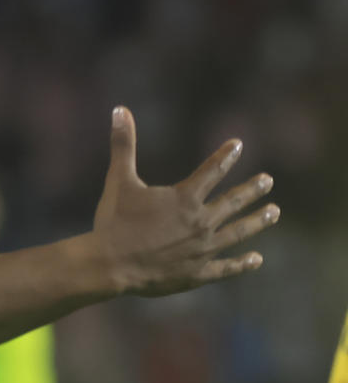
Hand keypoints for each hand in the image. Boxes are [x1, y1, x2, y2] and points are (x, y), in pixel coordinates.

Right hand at [92, 107, 276, 296]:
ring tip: (273, 213)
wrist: (109, 265)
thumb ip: (123, 145)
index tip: (238, 145)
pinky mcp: (198, 273)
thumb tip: (120, 109)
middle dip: (253, 189)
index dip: (226, 155)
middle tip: (268, 181)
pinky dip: (242, 263)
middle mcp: (201, 222)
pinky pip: (226, 268)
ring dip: (257, 221)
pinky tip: (257, 259)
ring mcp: (202, 249)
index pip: (212, 171)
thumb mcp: (118, 180)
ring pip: (238, 232)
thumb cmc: (113, 222)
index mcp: (184, 198)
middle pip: (233, 201)